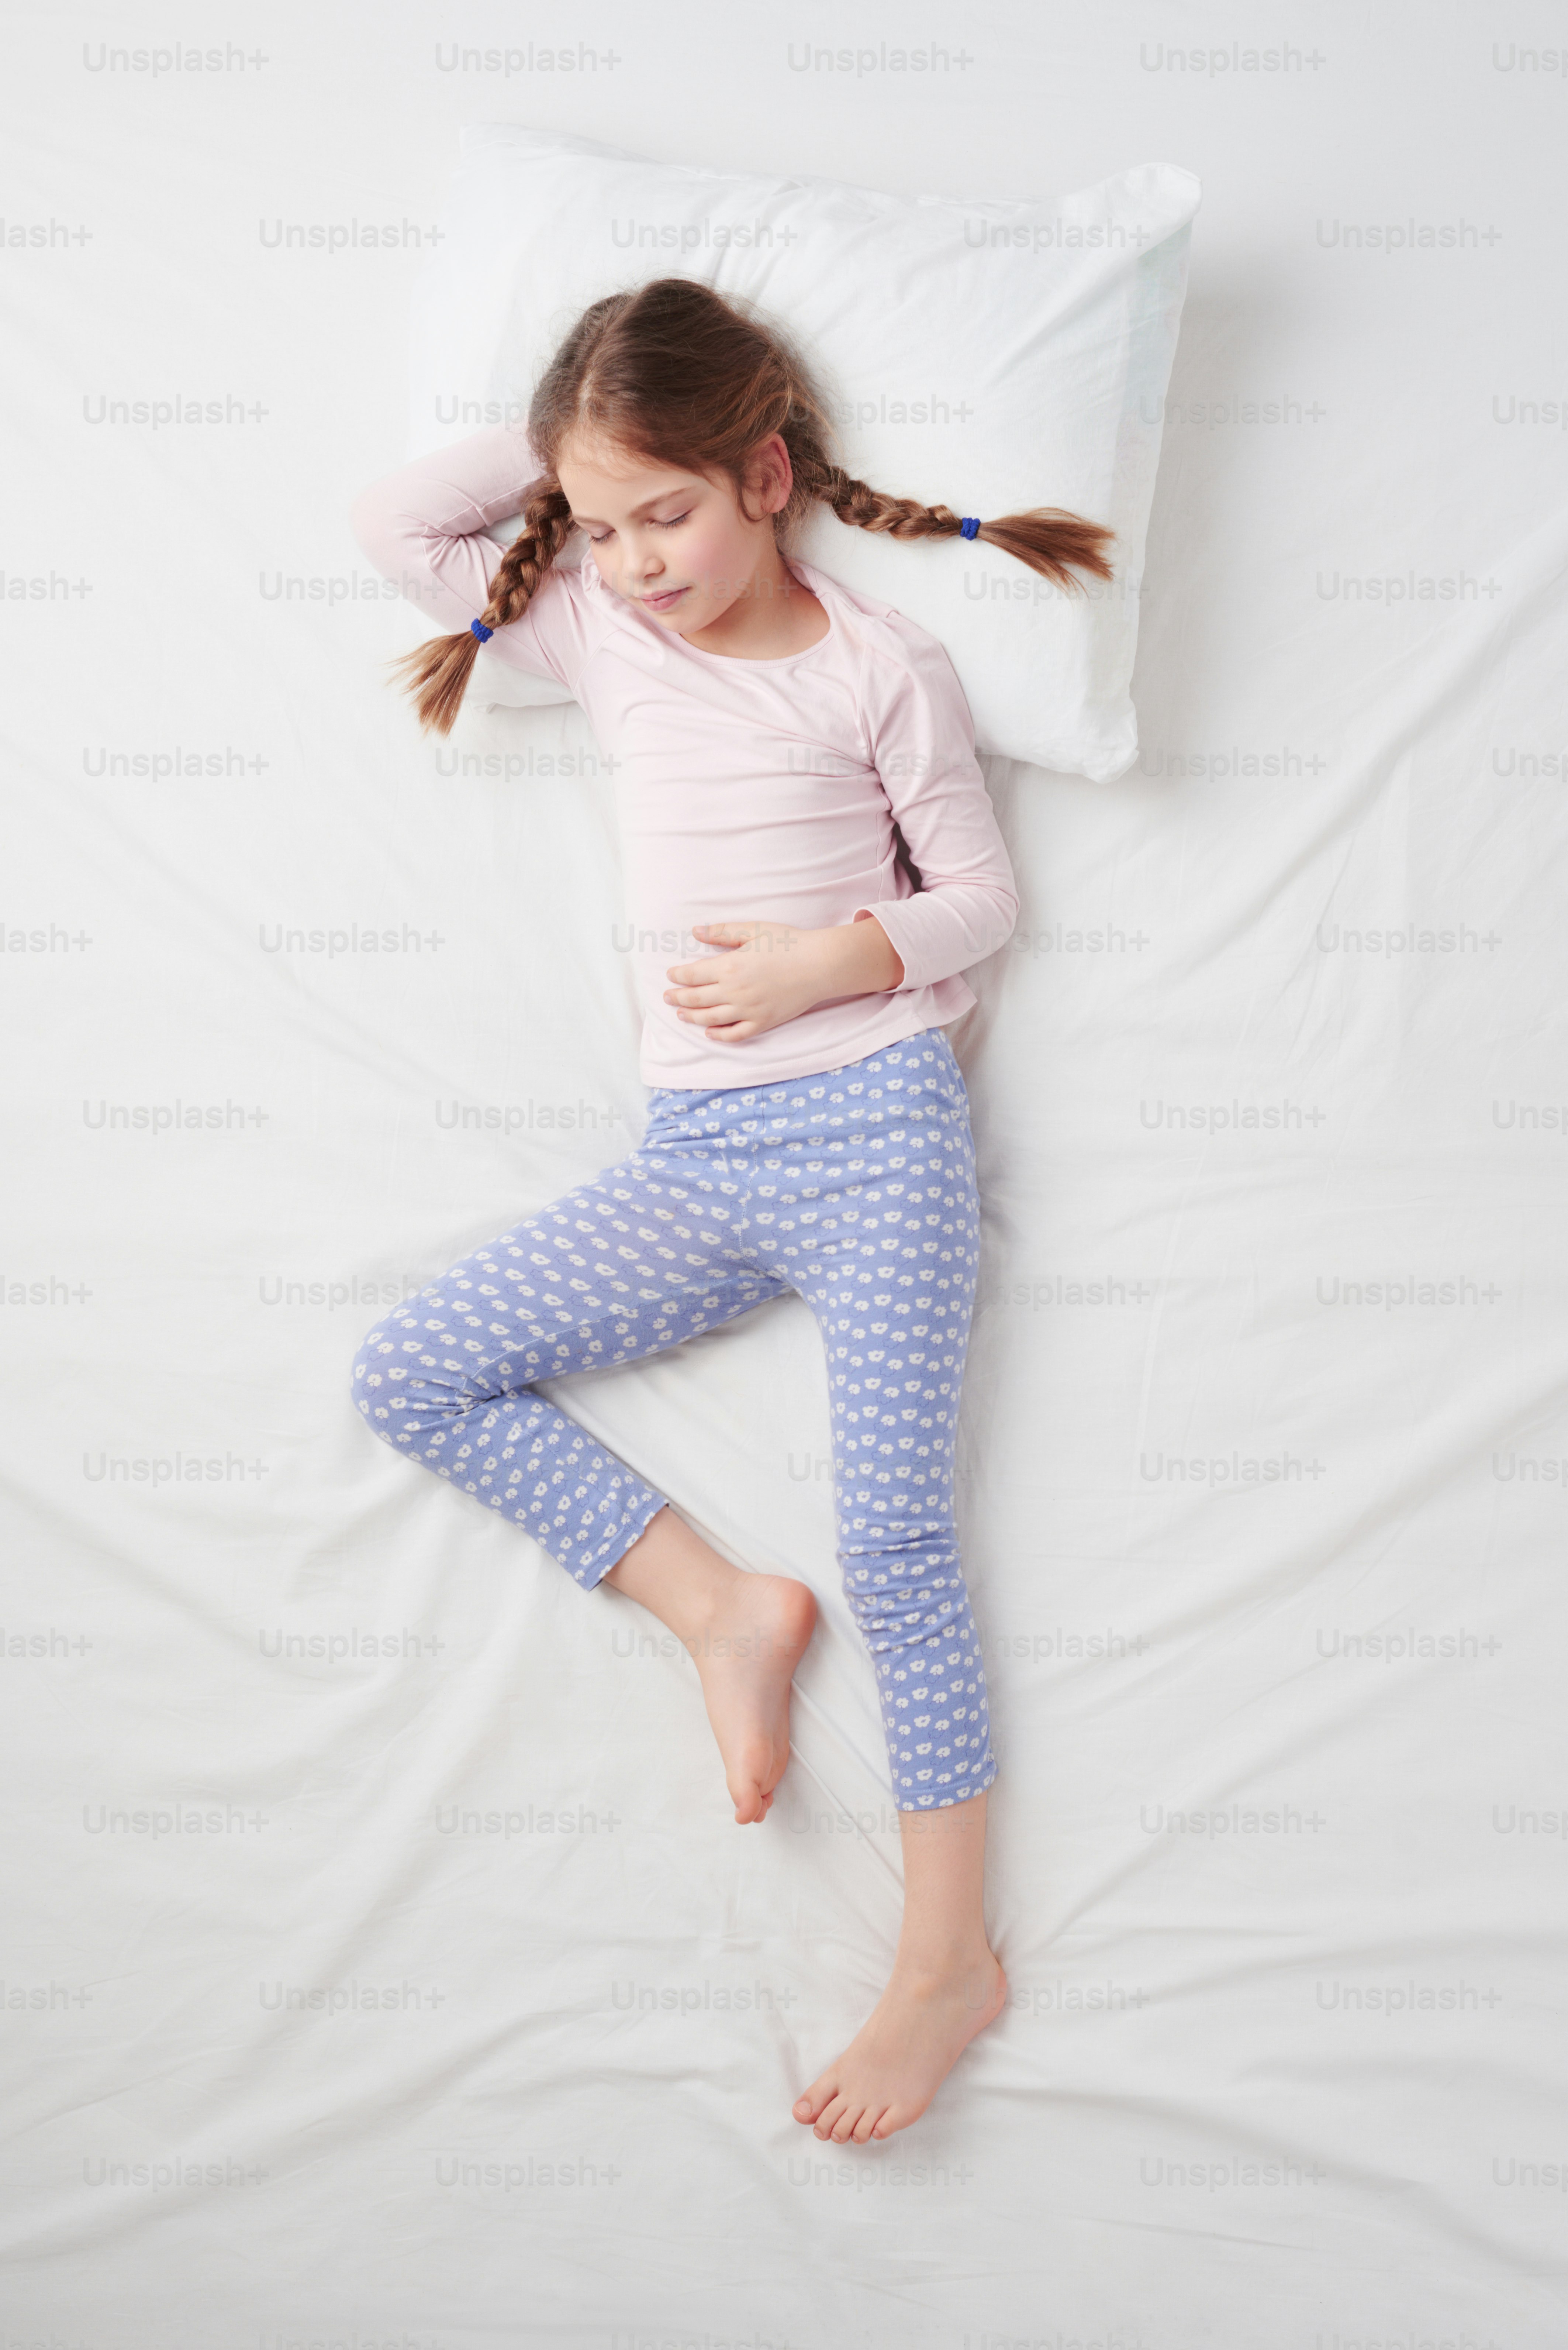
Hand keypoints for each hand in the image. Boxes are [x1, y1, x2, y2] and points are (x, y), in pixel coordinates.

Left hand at [664, 917, 901, 1043]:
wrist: (819, 964)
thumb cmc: (788, 943)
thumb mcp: (753, 930)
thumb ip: (722, 932)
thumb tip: (696, 931)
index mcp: (730, 966)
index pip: (692, 975)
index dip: (677, 976)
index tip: (670, 976)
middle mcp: (735, 991)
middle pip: (696, 999)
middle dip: (678, 998)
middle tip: (668, 997)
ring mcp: (748, 1010)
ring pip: (710, 1019)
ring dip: (692, 1017)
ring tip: (681, 1015)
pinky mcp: (763, 1022)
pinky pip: (735, 1034)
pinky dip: (719, 1036)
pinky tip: (709, 1033)